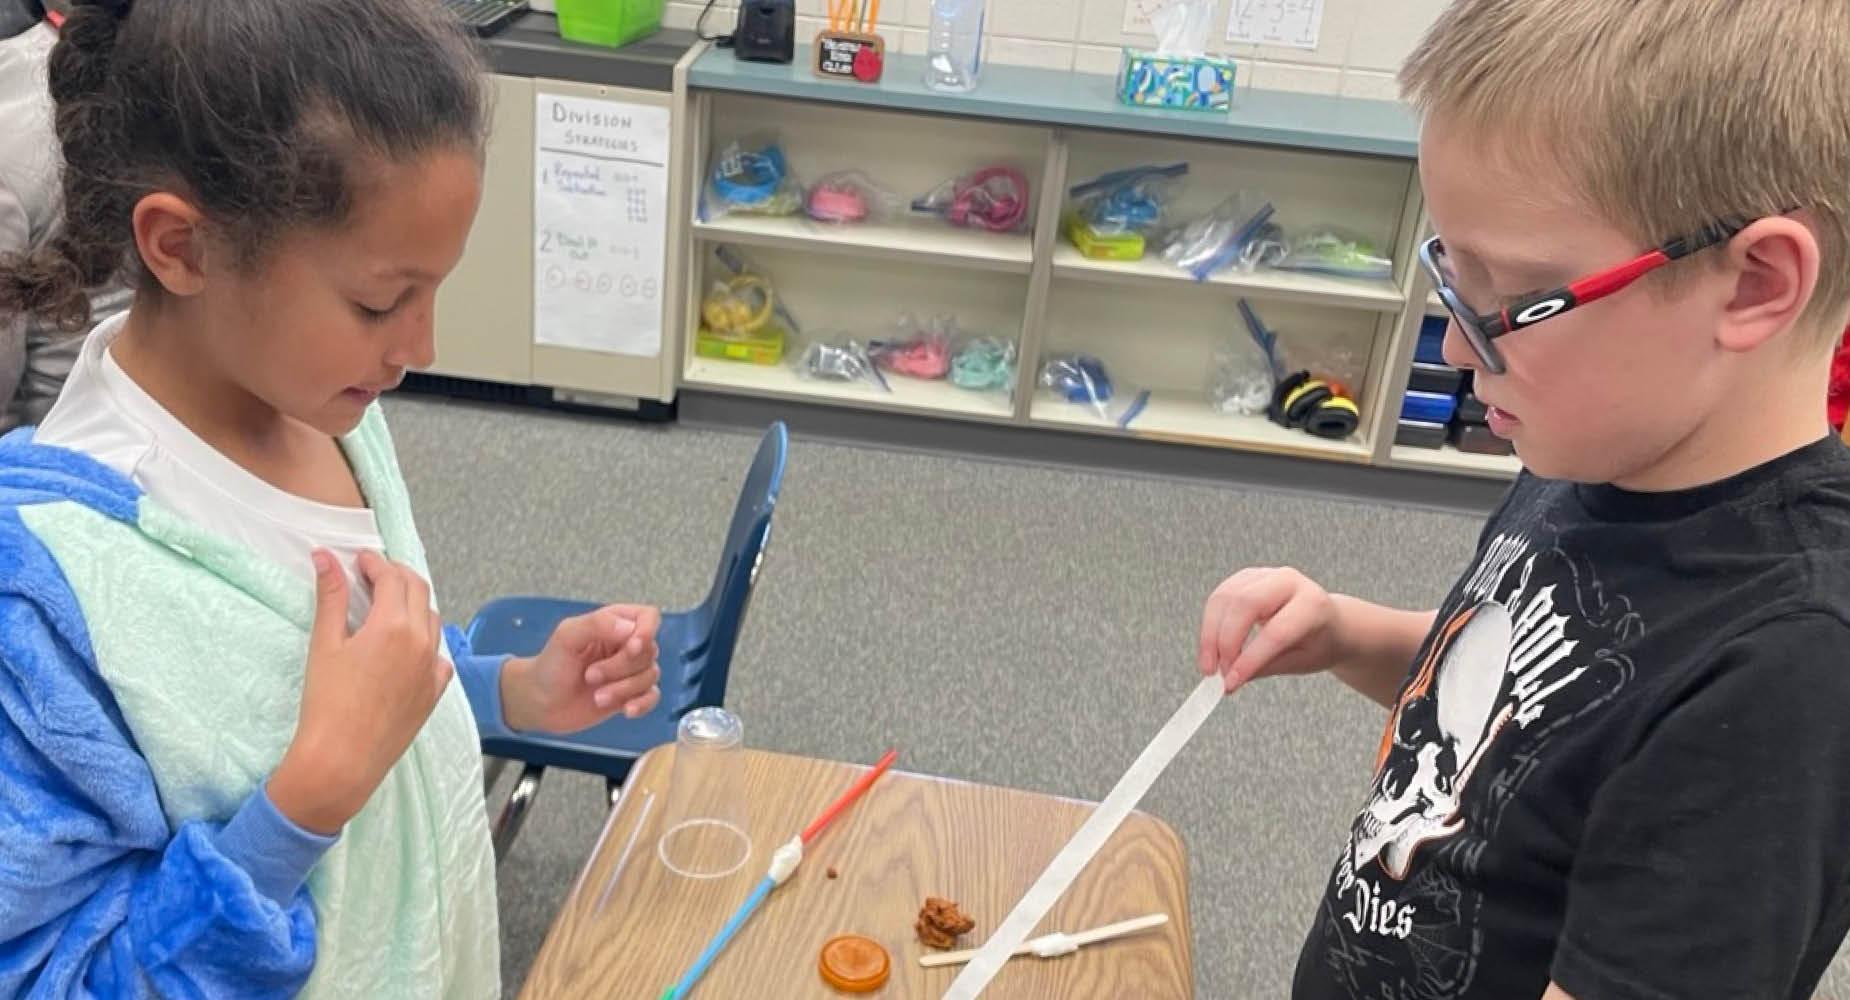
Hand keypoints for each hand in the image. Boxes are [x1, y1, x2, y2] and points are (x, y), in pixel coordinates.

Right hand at [270, 550, 451, 834]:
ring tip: (388, 605)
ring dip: (414, 605)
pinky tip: (407, 645)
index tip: (360, 560)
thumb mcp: (325, 643)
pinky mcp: (434, 691)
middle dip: (397, 576)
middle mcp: (421, 642)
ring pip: (432, 620)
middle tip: (374, 574)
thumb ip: (330, 596)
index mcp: (394, 625)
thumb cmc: (328, 703)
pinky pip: (438, 655)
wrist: (343, 759)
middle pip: (419, 591)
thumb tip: (325, 557)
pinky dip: (425, 641)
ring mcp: (432, 667)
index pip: (392, 578)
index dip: (375, 563)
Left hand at [502, 605, 661, 733]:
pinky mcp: (630, 695)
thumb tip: (631, 629)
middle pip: (649, 651)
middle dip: (621, 667)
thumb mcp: (567, 636)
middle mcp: (626, 645)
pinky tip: (625, 711)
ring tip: (597, 696)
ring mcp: (629, 671)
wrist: (540, 703)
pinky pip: (652, 697)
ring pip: (650, 675)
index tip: (631, 647)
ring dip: (623, 689)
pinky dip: (642, 704)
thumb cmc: (550, 665)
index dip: (647, 631)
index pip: (648, 617)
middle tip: (590, 675)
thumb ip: (597, 624)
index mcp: (614, 623)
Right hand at [1199, 567, 1348, 693]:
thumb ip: (1266, 668)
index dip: (1249, 658)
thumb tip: (1230, 679)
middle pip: (1245, 604)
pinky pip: (1218, 597)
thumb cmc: (1318, 643)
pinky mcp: (1245, 577)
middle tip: (1216, 672)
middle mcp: (1289, 582)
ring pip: (1225, 598)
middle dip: (1225, 641)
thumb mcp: (1300, 663)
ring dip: (1211, 634)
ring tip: (1210, 664)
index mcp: (1313, 604)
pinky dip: (1210, 623)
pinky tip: (1212, 646)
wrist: (1329, 622)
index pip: (1275, 631)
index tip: (1231, 682)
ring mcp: (1265, 575)